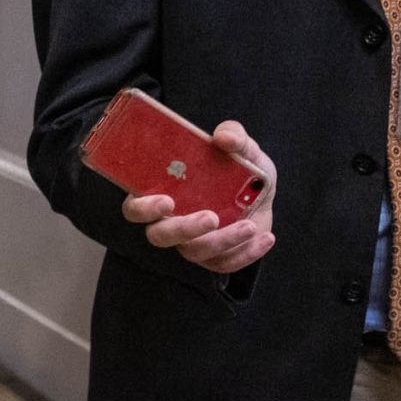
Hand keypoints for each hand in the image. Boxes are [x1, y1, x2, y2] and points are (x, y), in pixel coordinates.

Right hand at [119, 120, 277, 274]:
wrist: (263, 194)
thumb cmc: (241, 170)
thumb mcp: (242, 148)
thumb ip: (235, 136)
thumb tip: (225, 137)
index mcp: (161, 192)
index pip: (135, 208)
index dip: (144, 209)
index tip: (167, 201)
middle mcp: (170, 222)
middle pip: (160, 236)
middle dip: (185, 229)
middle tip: (212, 217)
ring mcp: (190, 243)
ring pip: (194, 252)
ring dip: (223, 241)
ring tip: (250, 226)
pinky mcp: (214, 258)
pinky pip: (224, 265)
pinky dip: (247, 254)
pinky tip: (265, 238)